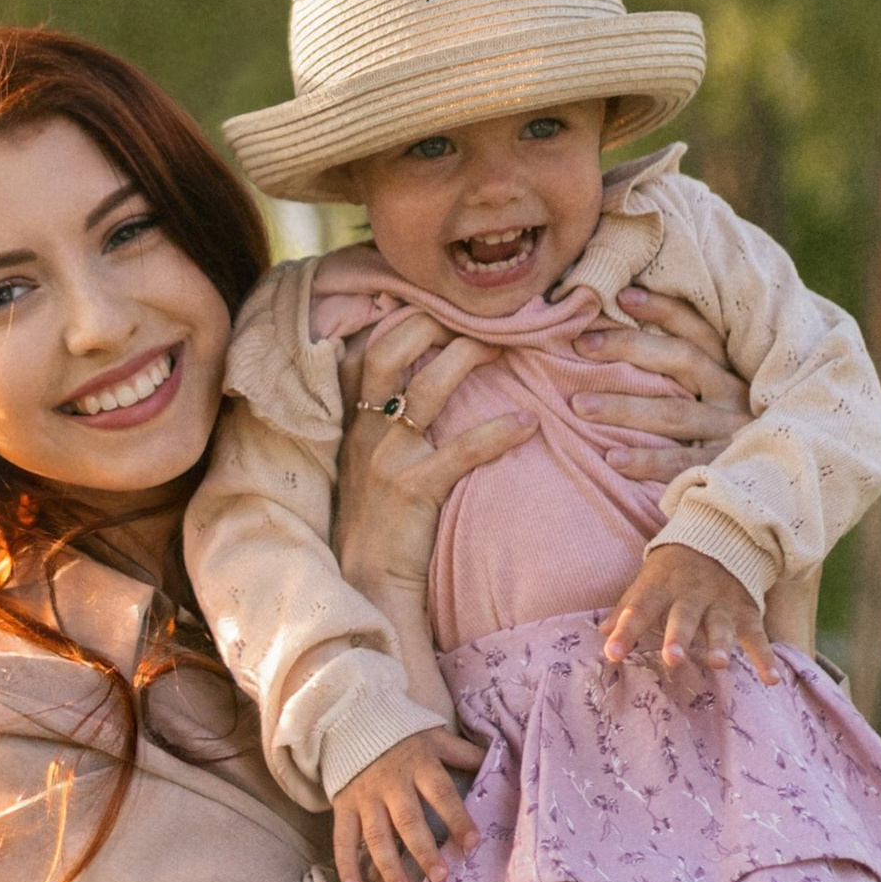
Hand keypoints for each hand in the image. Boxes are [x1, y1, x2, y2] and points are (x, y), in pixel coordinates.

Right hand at [330, 308, 534, 602]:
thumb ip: (382, 420)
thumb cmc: (376, 519)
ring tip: (505, 347)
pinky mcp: (414, 489)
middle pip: (390, 351)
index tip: (439, 301)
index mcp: (353, 419)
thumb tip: (419, 380)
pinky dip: (497, 432)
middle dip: (433, 322)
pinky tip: (527, 423)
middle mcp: (364, 429)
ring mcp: (386, 457)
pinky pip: (461, 450)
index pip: (367, 349)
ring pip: (427, 387)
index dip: (402, 318)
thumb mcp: (367, 461)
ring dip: (468, 358)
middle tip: (478, 314)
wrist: (367, 581)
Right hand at [330, 727, 483, 881]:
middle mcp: (392, 784)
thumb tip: (502, 761)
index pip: (441, 794)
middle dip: (424, 850)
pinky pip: (343, 837)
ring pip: (376, 835)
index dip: (457, 817)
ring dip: (389, 865)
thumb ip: (463, 753)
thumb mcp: (434, 737)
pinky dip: (345, 864)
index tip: (471, 843)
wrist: (351, 717)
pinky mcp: (344, 805)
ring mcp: (365, 797)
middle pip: (409, 820)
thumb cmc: (401, 734)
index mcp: (419, 765)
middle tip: (440, 877)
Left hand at [566, 288, 751, 479]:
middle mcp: (735, 396)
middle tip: (581, 346)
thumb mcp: (723, 394)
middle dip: (629, 348)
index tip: (623, 297)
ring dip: (623, 407)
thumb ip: (688, 371)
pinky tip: (611, 456)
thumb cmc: (733, 432)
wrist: (778, 481)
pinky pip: (682, 463)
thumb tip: (630, 327)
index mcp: (733, 371)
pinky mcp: (726, 469)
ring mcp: (733, 433)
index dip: (664, 310)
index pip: (699, 331)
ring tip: (579, 404)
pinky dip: (646, 461)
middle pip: (682, 361)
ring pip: (674, 413)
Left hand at [601, 541, 779, 685]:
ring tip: (718, 664)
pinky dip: (766, 657)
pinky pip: (757, 636)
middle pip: (683, 616)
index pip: (639, 607)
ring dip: (720, 644)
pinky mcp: (746, 611)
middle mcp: (691, 594)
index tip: (612, 653)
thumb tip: (601, 634)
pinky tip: (770, 679)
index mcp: (661, 586)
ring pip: (720, 624)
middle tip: (672, 659)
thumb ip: (628, 607)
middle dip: (678, 637)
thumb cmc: (674, 568)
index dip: (625, 629)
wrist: (721, 534)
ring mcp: (721, 602)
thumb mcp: (648, 580)